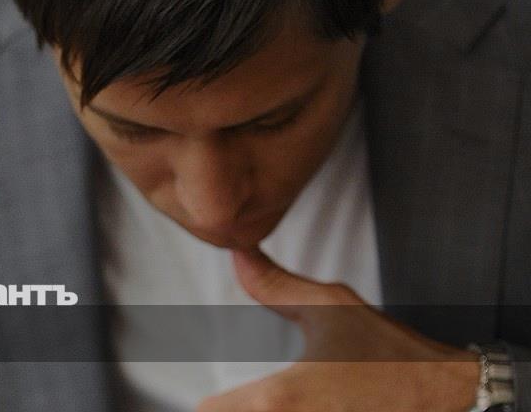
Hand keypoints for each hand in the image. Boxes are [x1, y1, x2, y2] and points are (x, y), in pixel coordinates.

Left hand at [195, 248, 479, 411]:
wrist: (445, 393)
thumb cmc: (389, 353)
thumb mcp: (331, 307)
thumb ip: (275, 285)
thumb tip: (240, 256)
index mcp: (280, 398)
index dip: (207, 403)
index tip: (213, 393)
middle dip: (232, 409)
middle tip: (236, 399)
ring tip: (261, 402)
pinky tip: (302, 406)